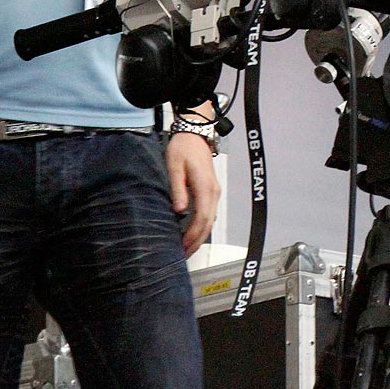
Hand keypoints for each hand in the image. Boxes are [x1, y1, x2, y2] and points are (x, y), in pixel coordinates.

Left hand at [167, 131, 220, 255]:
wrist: (195, 134)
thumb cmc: (183, 148)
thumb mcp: (175, 167)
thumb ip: (177, 189)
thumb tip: (179, 210)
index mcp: (205, 186)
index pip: (201, 217)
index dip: (192, 235)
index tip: (182, 246)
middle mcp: (213, 191)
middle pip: (208, 223)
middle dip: (197, 241)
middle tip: (184, 255)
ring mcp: (214, 191)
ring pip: (210, 220)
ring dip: (200, 235)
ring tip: (187, 248)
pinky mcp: (211, 190)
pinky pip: (209, 213)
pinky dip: (202, 226)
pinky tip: (193, 232)